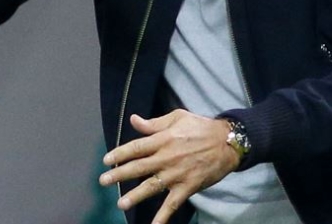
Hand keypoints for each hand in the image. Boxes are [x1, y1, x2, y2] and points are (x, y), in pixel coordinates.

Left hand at [98, 110, 240, 223]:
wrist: (228, 142)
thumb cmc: (201, 127)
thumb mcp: (177, 117)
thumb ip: (154, 123)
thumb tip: (134, 120)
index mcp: (164, 139)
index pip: (136, 147)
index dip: (120, 153)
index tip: (106, 160)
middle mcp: (167, 157)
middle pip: (139, 167)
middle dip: (119, 174)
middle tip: (103, 181)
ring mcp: (177, 174)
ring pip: (152, 186)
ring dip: (135, 196)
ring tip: (121, 203)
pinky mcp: (188, 187)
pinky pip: (172, 204)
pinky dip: (163, 217)